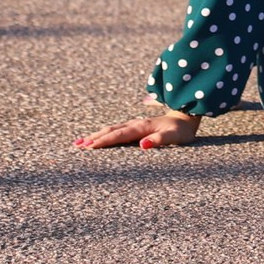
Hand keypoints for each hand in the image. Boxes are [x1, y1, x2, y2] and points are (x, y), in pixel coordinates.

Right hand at [73, 99, 200, 150]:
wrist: (186, 117)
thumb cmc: (180, 131)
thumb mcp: (174, 137)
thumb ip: (159, 140)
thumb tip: (142, 145)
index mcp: (142, 127)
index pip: (118, 135)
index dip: (103, 141)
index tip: (88, 147)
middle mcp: (135, 124)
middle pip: (111, 131)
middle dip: (93, 138)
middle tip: (76, 145)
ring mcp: (134, 125)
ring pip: (111, 130)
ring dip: (96, 135)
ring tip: (80, 142)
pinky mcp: (135, 127)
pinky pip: (116, 131)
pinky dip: (104, 134)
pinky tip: (98, 138)